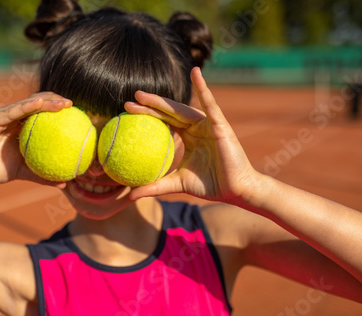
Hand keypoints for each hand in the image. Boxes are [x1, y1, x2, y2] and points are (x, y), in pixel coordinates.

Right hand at [0, 92, 71, 188]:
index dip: (57, 109)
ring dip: (46, 101)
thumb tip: (64, 184)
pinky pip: (12, 111)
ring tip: (63, 104)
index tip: (76, 113)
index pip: (40, 111)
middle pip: (36, 102)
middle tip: (72, 105)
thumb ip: (42, 175)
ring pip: (27, 104)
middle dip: (55, 100)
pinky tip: (41, 104)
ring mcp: (0, 115)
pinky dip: (27, 106)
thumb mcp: (24, 172)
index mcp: (19, 125)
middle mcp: (10, 117)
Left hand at [125, 67, 258, 203]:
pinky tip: (196, 73)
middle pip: (168, 113)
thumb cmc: (210, 185)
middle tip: (130, 99)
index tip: (126, 111)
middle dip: (149, 105)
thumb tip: (130, 196)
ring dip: (162, 101)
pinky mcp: (219, 124)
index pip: (163, 122)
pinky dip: (203, 88)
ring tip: (144, 95)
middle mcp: (196, 127)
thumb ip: (155, 186)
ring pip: (181, 109)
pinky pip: (210, 104)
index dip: (146, 115)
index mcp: (188, 136)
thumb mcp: (177, 184)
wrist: (235, 190)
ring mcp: (207, 124)